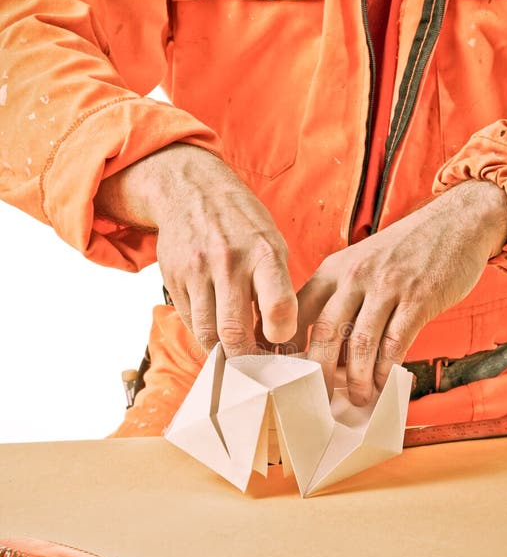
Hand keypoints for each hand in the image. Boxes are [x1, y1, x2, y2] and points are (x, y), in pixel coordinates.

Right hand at [97, 143, 296, 354]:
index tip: (281, 342)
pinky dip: (205, 335)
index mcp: (264, 253)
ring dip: (223, 353)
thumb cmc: (243, 224)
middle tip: (257, 366)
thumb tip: (280, 341)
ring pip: (207, 334)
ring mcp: (197, 271)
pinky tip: (217, 332)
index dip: (282, 336)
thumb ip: (278, 288)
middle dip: (248, 360)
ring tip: (237, 354)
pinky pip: (190, 322)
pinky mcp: (174, 279)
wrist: (192, 190)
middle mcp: (229, 262)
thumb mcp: (273, 244)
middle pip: (235, 332)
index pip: (279, 308)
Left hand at [291, 180, 506, 404]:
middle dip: (321, 373)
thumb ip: (344, 299)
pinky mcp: (418, 299)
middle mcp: (355, 276)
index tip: (290, 374)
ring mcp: (387, 286)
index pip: (299, 311)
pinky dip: (387, 370)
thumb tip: (332, 353)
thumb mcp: (363, 262)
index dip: (291, 347)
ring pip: (361, 344)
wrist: (458, 220)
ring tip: (358, 398)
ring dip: (358, 379)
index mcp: (334, 269)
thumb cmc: (408, 250)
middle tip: (320, 399)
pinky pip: (395, 343)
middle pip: (326, 332)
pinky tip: (384, 384)